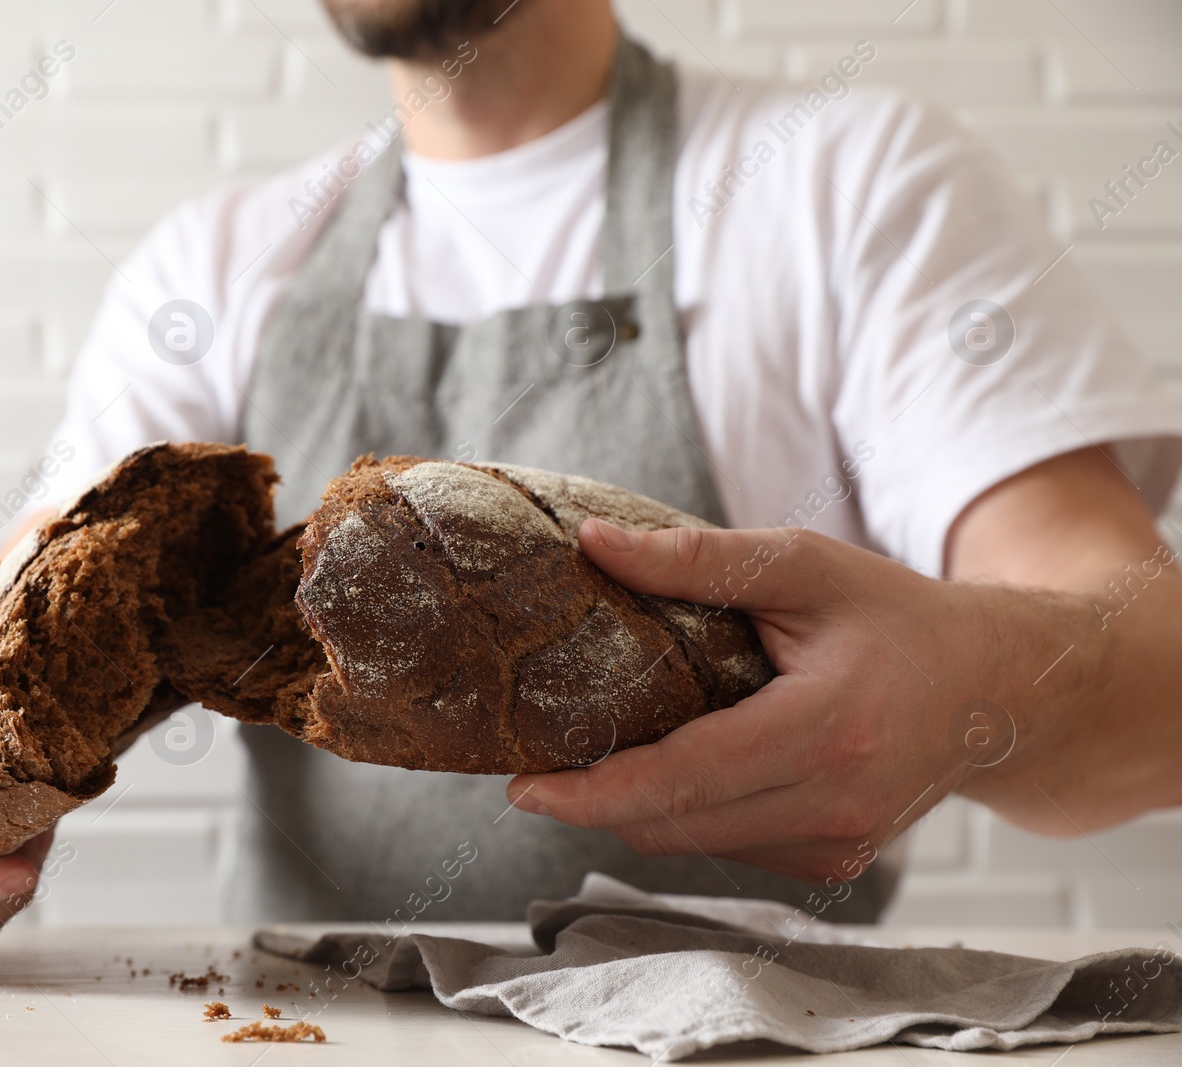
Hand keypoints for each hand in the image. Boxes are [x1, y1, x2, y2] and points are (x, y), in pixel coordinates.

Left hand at [506, 519, 1016, 883]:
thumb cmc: (900, 619)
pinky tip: (677, 763)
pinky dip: (688, 812)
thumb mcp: (805, 566)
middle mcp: (834, 808)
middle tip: (537, 758)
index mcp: (827, 734)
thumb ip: (698, 559)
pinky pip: (728, 845)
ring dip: (637, 807)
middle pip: (674, 824)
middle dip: (595, 801)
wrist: (999, 691)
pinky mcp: (833, 863)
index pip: (683, 780)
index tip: (524, 787)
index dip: (594, 792)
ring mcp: (837, 847)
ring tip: (599, 751)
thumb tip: (595, 544)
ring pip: (693, 843)